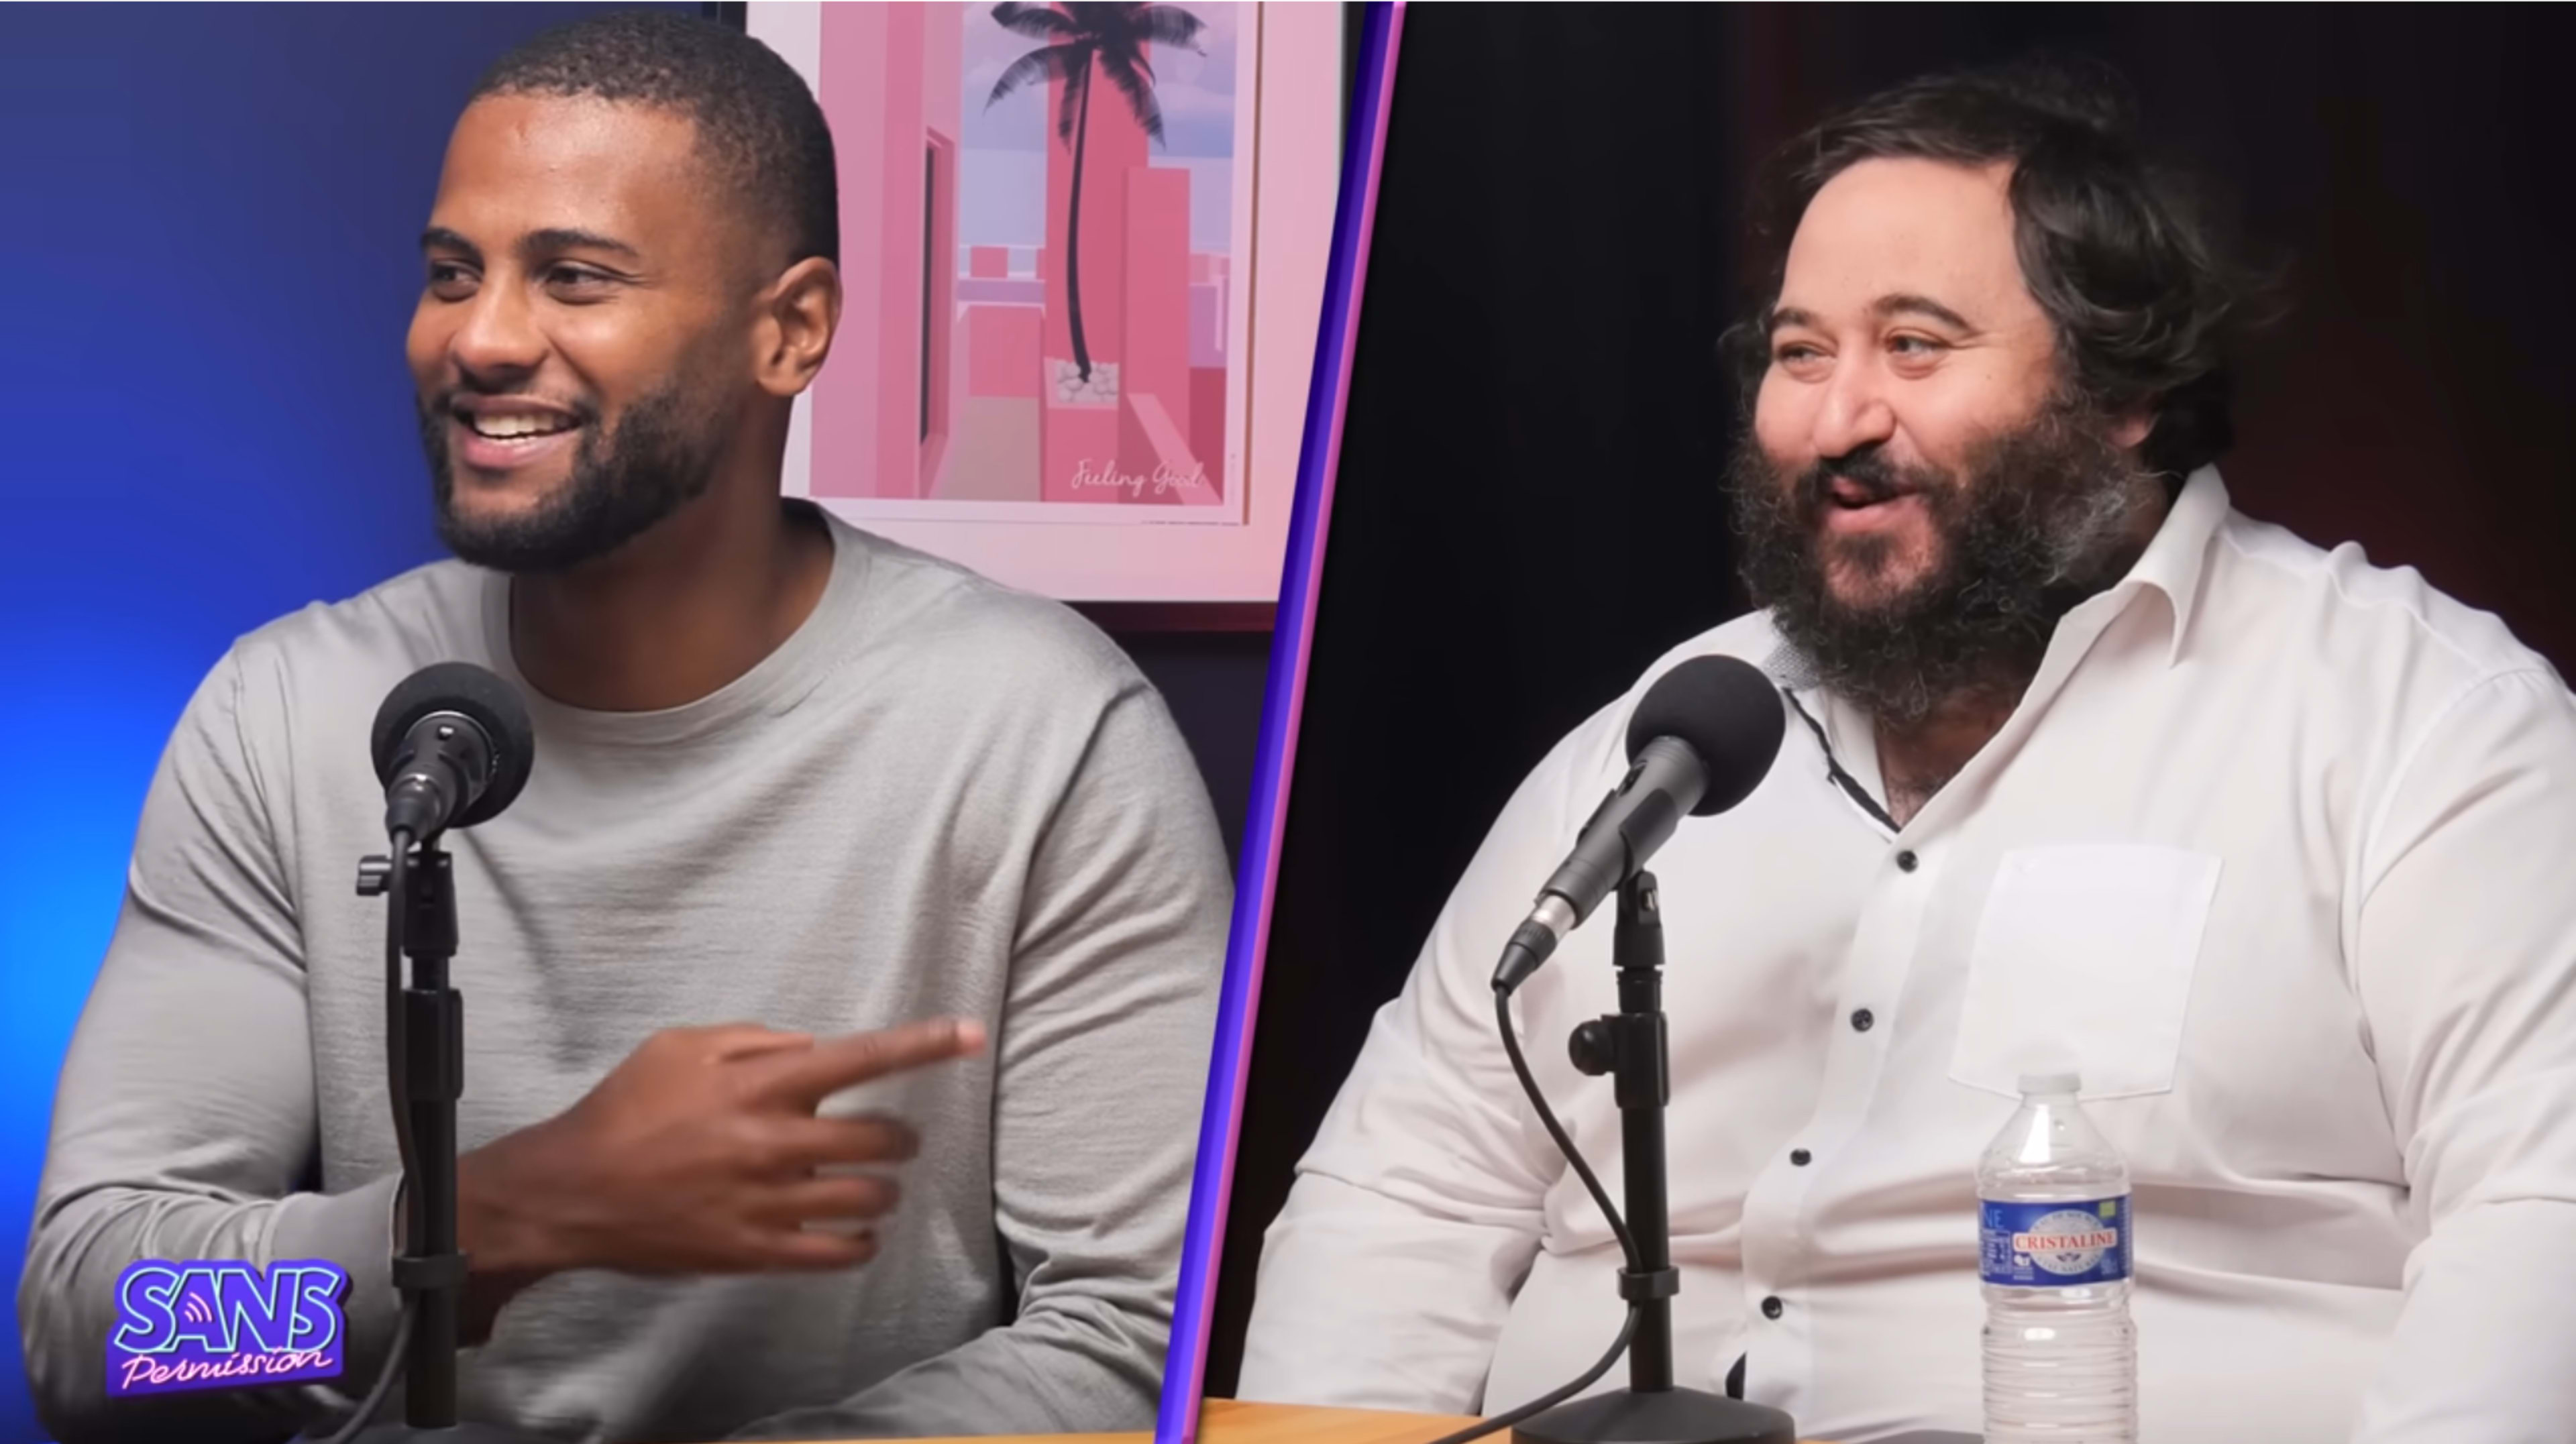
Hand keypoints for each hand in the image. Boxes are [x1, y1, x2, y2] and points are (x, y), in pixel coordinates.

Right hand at [456, 1017, 984, 1293]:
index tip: (970, 1035)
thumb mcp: (681, 1045)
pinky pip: (835, 1254)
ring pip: (868, 1200)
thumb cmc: (625, 1109)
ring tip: (874, 1185)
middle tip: (894, 1139)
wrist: (570, 1192)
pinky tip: (856, 1233)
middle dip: (900, 1137)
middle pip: (881, 1139)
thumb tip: (814, 1046)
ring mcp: (767, 1201)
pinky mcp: (754, 1252)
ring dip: (883, 1191)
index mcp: (760, 1084)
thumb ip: (756, 1039)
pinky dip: (859, 1243)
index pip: (861, 1058)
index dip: (924, 1045)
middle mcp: (773, 1141)